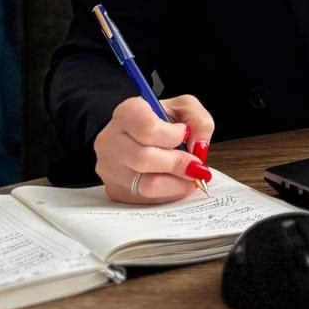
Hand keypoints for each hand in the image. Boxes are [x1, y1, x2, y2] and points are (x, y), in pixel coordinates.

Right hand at [94, 94, 215, 203]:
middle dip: (178, 164)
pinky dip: (167, 194)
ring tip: (190, 176)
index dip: (173, 136)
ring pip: (145, 185)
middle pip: (144, 159)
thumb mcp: (184, 109)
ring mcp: (109, 167)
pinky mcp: (115, 190)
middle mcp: (111, 140)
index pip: (148, 129)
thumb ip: (199, 121)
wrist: (139, 136)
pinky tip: (176, 183)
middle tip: (196, 165)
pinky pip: (145, 199)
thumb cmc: (162, 121)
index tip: (185, 136)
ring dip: (176, 183)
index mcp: (127, 112)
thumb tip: (199, 148)